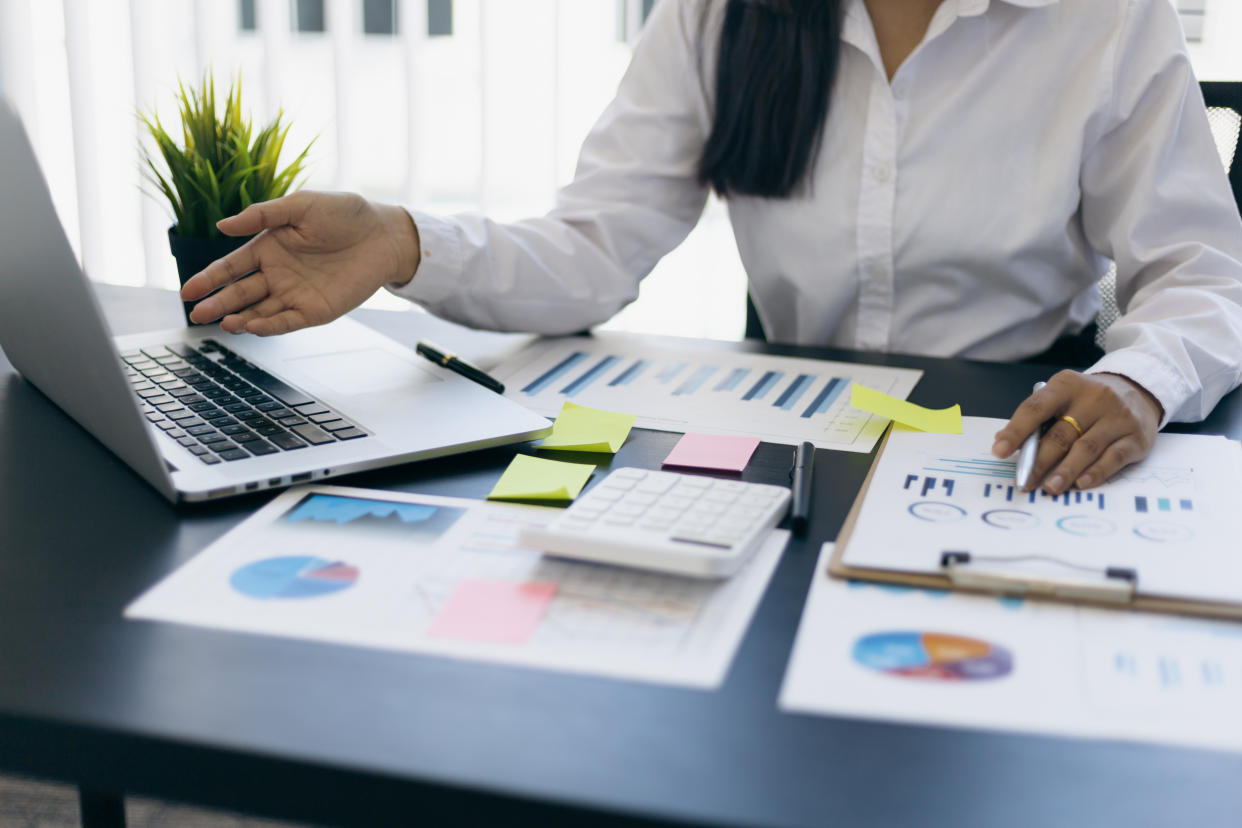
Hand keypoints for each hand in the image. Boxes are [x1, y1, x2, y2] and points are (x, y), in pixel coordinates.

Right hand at [180, 191, 419, 334]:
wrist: (383, 233)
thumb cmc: (344, 214)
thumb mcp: (300, 206)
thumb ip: (262, 216)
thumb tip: (222, 226)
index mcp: (268, 248)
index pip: (230, 268)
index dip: (208, 279)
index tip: (188, 292)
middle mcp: (277, 275)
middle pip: (239, 293)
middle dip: (216, 304)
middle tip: (196, 314)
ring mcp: (295, 295)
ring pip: (259, 312)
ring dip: (239, 318)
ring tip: (222, 322)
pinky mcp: (315, 310)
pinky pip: (286, 321)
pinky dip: (268, 326)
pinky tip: (251, 326)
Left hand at [991, 370, 1163, 492]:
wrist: (1138, 390)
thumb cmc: (1087, 401)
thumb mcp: (1062, 398)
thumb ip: (1035, 418)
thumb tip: (1002, 440)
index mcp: (1067, 385)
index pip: (1036, 408)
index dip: (1016, 431)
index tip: (999, 451)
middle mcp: (1094, 398)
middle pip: (1060, 434)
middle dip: (1038, 461)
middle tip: (1023, 481)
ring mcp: (1118, 417)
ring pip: (1086, 448)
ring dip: (1065, 471)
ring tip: (1049, 488)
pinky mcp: (1136, 437)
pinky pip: (1114, 457)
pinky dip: (1096, 472)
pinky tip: (1080, 484)